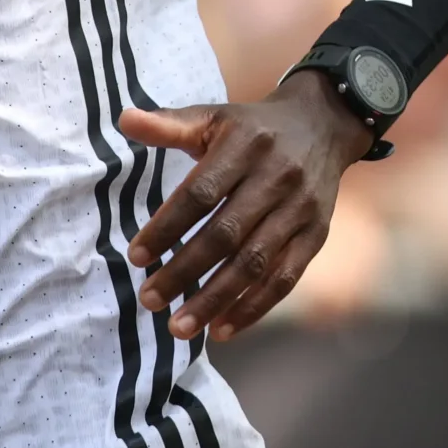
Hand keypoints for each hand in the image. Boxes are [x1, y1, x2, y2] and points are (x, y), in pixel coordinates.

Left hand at [122, 69, 374, 341]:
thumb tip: (123, 119)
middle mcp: (275, 179)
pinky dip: (253, 308)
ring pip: (255, 263)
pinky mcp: (316, 235)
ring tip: (179, 327)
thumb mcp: (213, 117)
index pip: (200, 194)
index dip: (167, 227)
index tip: (136, 257)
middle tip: (149, 300)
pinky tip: (221, 330)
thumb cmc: (252, 128)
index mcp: (244, 147)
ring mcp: (299, 210)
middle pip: (226, 235)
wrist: (323, 124)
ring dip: (215, 300)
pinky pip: (285, 279)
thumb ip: (168, 124)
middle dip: (185, 272)